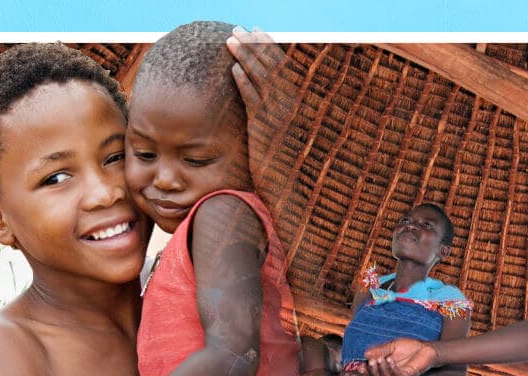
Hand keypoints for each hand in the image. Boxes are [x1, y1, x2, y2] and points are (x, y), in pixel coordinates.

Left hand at [225, 27, 298, 185]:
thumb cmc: (284, 168)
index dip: (269, 48)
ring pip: (263, 81)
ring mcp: (280, 119)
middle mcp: (291, 108)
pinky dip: (247, 85)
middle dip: (257, 47)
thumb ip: (272, 113)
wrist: (291, 194)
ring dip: (248, 58)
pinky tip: (235, 71)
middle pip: (273, 68)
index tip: (257, 32)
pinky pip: (256, 103)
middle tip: (241, 29)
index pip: (282, 68)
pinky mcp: (267, 131)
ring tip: (232, 41)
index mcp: (295, 104)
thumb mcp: (280, 134)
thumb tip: (260, 97)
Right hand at [363, 338, 437, 375]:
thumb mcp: (391, 346)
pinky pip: (398, 375)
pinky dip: (392, 368)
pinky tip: (390, 359)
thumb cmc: (409, 347)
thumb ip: (379, 350)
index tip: (359, 366)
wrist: (425, 348)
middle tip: (369, 362)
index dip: (364, 374)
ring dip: (381, 369)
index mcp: (384, 371)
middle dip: (371, 372)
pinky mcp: (408, 375)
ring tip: (379, 358)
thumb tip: (365, 354)